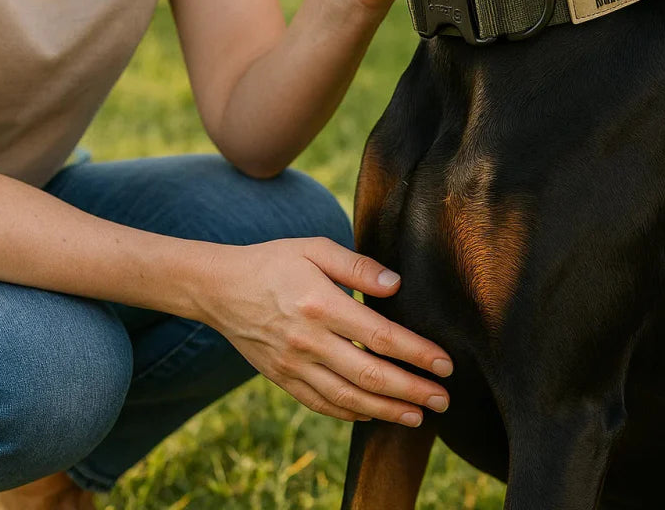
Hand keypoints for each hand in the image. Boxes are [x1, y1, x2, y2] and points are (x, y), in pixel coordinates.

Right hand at [199, 236, 452, 423]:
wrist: (220, 288)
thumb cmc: (274, 261)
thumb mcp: (314, 248)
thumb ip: (357, 265)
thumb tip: (396, 284)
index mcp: (321, 304)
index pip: (380, 336)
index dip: (416, 353)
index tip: (444, 364)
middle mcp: (308, 341)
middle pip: (370, 374)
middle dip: (412, 390)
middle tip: (443, 400)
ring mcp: (293, 365)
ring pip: (349, 397)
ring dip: (388, 410)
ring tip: (418, 416)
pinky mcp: (282, 378)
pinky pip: (322, 404)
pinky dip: (351, 413)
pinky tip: (374, 413)